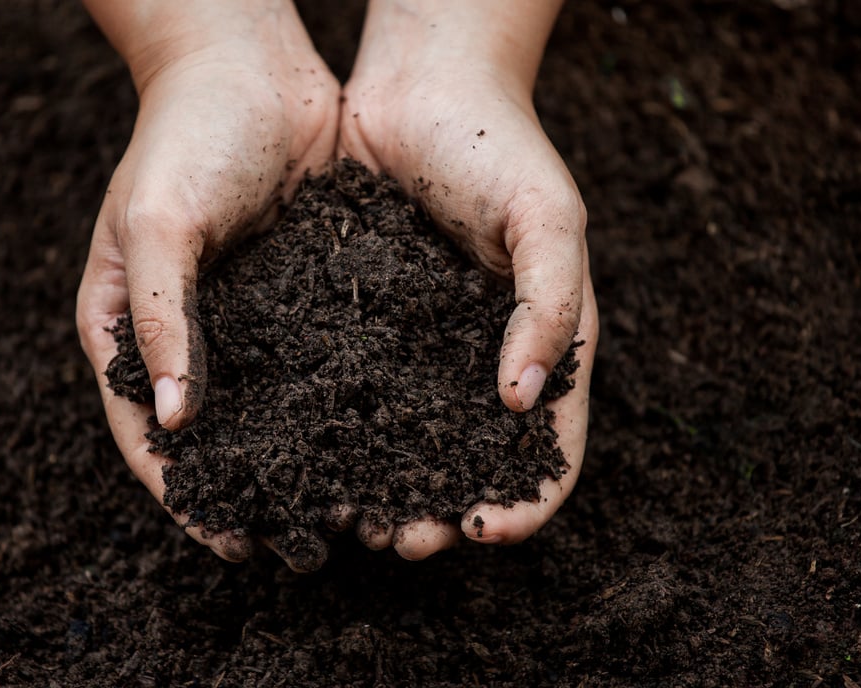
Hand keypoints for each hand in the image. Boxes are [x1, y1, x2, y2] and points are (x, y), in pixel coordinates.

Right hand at [76, 1, 338, 568]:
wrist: (251, 65)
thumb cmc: (185, 134)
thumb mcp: (157, 222)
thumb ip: (161, 319)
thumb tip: (177, 423)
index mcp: (125, 324)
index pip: (146, 432)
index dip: (183, 493)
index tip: (225, 541)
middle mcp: (185, 332)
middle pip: (211, 434)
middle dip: (248, 491)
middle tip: (293, 545)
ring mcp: (244, 317)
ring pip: (269, 408)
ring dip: (300, 459)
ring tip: (342, 509)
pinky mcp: (297, 296)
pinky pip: (315, 363)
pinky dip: (336, 404)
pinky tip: (375, 438)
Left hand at [338, 0, 597, 558]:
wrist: (420, 86)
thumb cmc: (498, 145)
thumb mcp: (548, 220)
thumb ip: (550, 309)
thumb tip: (521, 405)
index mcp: (543, 344)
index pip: (549, 448)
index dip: (525, 500)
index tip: (484, 529)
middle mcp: (481, 357)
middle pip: (471, 460)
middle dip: (444, 510)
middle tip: (404, 541)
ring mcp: (421, 345)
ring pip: (407, 439)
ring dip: (386, 487)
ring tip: (352, 518)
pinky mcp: (365, 324)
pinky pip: (355, 390)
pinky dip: (340, 432)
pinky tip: (310, 456)